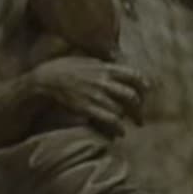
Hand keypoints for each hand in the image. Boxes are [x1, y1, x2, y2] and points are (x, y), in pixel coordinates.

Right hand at [27, 56, 147, 134]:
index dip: (143, 85)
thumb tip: (117, 64)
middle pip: (131, 96)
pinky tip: (119, 133)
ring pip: (122, 110)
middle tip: (139, 117)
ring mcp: (96, 96)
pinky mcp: (88, 108)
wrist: (46, 80)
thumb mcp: (87, 60)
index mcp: (105, 68)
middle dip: (139, 109)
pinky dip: (118, 128)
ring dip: (127, 120)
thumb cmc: (64, 68)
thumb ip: (104, 64)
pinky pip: (110, 120)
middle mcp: (104, 81)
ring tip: (127, 126)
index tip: (146, 92)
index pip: (133, 75)